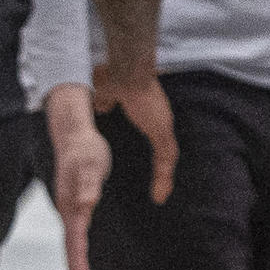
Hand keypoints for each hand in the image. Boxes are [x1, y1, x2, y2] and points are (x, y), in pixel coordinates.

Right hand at [44, 83, 110, 269]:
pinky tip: (80, 262)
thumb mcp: (90, 164)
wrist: (73, 134)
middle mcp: (68, 211)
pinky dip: (77, 253)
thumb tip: (86, 204)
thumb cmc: (85, 148)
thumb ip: (88, 184)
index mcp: (72, 206)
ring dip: (76, 266)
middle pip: (70, 248)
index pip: (74, 242)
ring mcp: (70, 210)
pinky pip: (76, 235)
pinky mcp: (75, 207)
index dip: (77, 265)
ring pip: (71, 244)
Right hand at [90, 66, 174, 204]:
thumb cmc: (116, 77)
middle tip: (160, 193)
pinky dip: (164, 177)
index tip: (151, 172)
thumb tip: (102, 105)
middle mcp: (159, 120)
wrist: (124, 71)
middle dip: (163, 173)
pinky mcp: (161, 130)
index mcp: (148, 113)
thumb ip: (107, 101)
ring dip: (164, 178)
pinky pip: (166, 158)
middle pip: (165, 152)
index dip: (154, 157)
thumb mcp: (108, 93)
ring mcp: (162, 125)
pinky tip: (160, 194)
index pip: (156, 140)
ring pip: (168, 158)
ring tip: (159, 197)